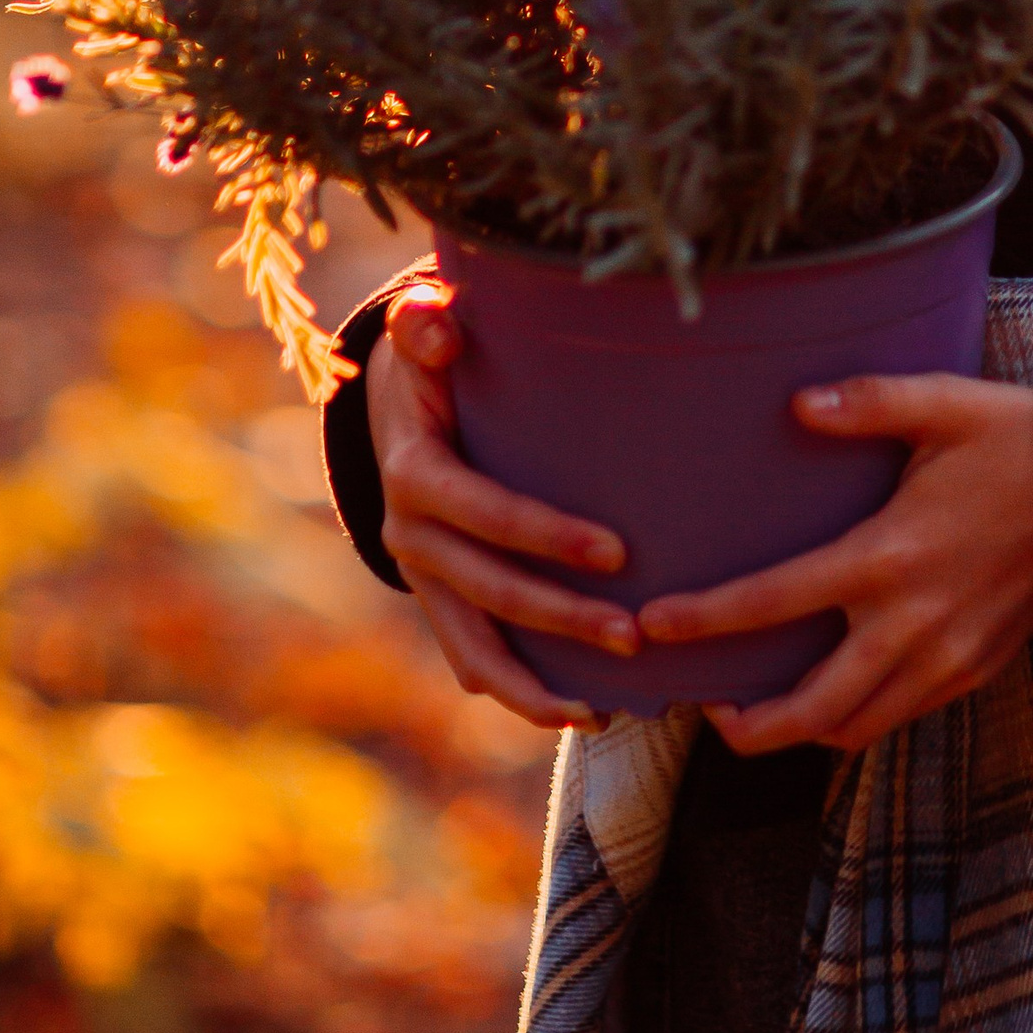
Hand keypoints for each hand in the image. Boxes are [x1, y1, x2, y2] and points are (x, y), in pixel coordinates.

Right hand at [367, 278, 637, 731]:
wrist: (395, 399)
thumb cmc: (434, 353)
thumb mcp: (423, 325)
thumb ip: (426, 320)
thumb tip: (436, 321)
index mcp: (414, 471)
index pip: (482, 512)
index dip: (544, 534)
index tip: (617, 551)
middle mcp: (410, 534)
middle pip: (489, 589)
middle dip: (562, 617)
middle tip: (638, 635)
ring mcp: (423, 576)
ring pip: (476, 646)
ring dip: (539, 683)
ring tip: (608, 707)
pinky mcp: (440, 599)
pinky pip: (473, 658)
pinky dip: (519, 692)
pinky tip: (582, 712)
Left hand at [638, 373, 1032, 756]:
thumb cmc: (1020, 441)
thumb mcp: (947, 402)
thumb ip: (868, 400)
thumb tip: (796, 405)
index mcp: (889, 556)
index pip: (775, 602)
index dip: (707, 620)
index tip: (653, 626)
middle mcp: (912, 623)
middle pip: (809, 708)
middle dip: (744, 727)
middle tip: (701, 710)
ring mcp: (945, 658)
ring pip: (853, 730)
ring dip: (797, 733)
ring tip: (755, 712)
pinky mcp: (973, 671)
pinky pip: (897, 718)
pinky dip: (852, 723)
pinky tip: (829, 694)